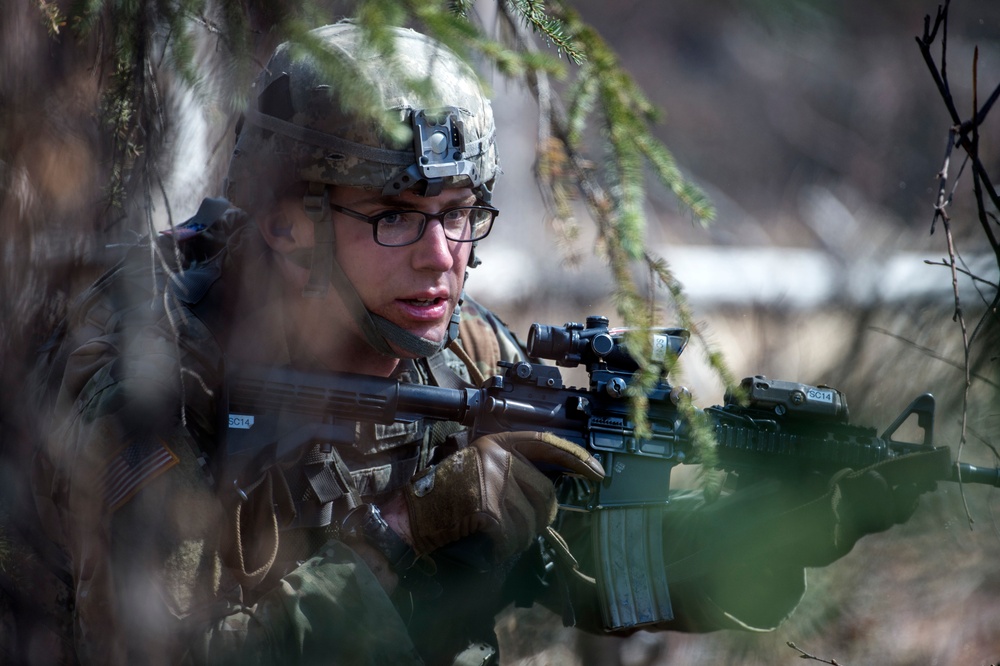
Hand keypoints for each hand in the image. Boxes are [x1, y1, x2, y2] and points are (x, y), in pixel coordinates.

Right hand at [399, 431, 603, 562]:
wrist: (407, 518)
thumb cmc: (441, 498)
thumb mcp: (477, 468)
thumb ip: (511, 471)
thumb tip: (550, 491)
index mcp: (496, 444)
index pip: (546, 443)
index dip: (575, 457)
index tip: (596, 471)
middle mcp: (497, 458)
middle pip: (546, 492)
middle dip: (539, 516)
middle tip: (517, 525)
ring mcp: (493, 481)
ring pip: (532, 520)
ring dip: (519, 536)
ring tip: (495, 535)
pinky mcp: (488, 507)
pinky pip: (514, 536)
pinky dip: (503, 547)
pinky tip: (487, 543)